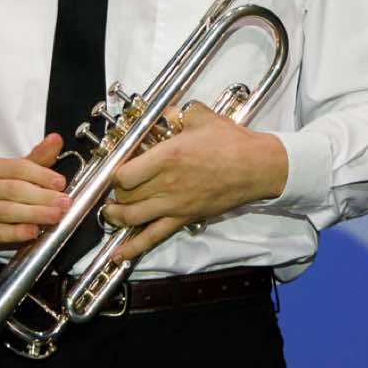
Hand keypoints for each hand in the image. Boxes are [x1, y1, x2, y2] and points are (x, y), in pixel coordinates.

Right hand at [0, 133, 70, 256]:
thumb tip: (56, 140)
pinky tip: (32, 232)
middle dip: (43, 196)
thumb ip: (34, 160)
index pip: (18, 167)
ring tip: (55, 216)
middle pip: (15, 189)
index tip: (61, 183)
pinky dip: (17, 232)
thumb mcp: (8, 174)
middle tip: (64, 202)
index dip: (42, 175)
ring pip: (8, 211)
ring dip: (35, 214)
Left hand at [100, 107, 286, 262]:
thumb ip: (177, 114)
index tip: (116, 169)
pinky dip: (133, 247)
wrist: (257, 167)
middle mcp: (166, 184)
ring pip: (132, 218)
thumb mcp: (201, 118)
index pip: (123, 174)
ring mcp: (174, 205)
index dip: (114, 173)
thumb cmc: (231, 141)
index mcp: (166, 157)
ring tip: (111, 212)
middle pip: (125, 196)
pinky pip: (154, 237)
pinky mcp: (184, 218)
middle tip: (116, 188)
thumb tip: (166, 113)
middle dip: (115, 193)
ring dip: (115, 217)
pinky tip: (118, 254)